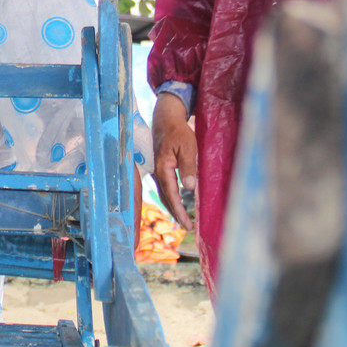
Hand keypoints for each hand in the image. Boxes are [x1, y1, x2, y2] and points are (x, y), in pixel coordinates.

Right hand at [151, 92, 196, 230]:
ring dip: (173, 208)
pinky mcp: (160, 168)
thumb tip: (189, 188)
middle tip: (187, 227)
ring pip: (164, 194)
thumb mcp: (188, 147)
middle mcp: (158, 172)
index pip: (172, 196)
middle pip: (166, 199)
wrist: (166, 120)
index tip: (187, 224)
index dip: (179, 211)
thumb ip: (188, 167)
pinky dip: (171, 198)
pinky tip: (177, 202)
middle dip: (176, 214)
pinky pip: (165, 188)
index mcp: (163, 169)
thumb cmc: (179, 132)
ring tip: (183, 219)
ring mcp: (158, 171)